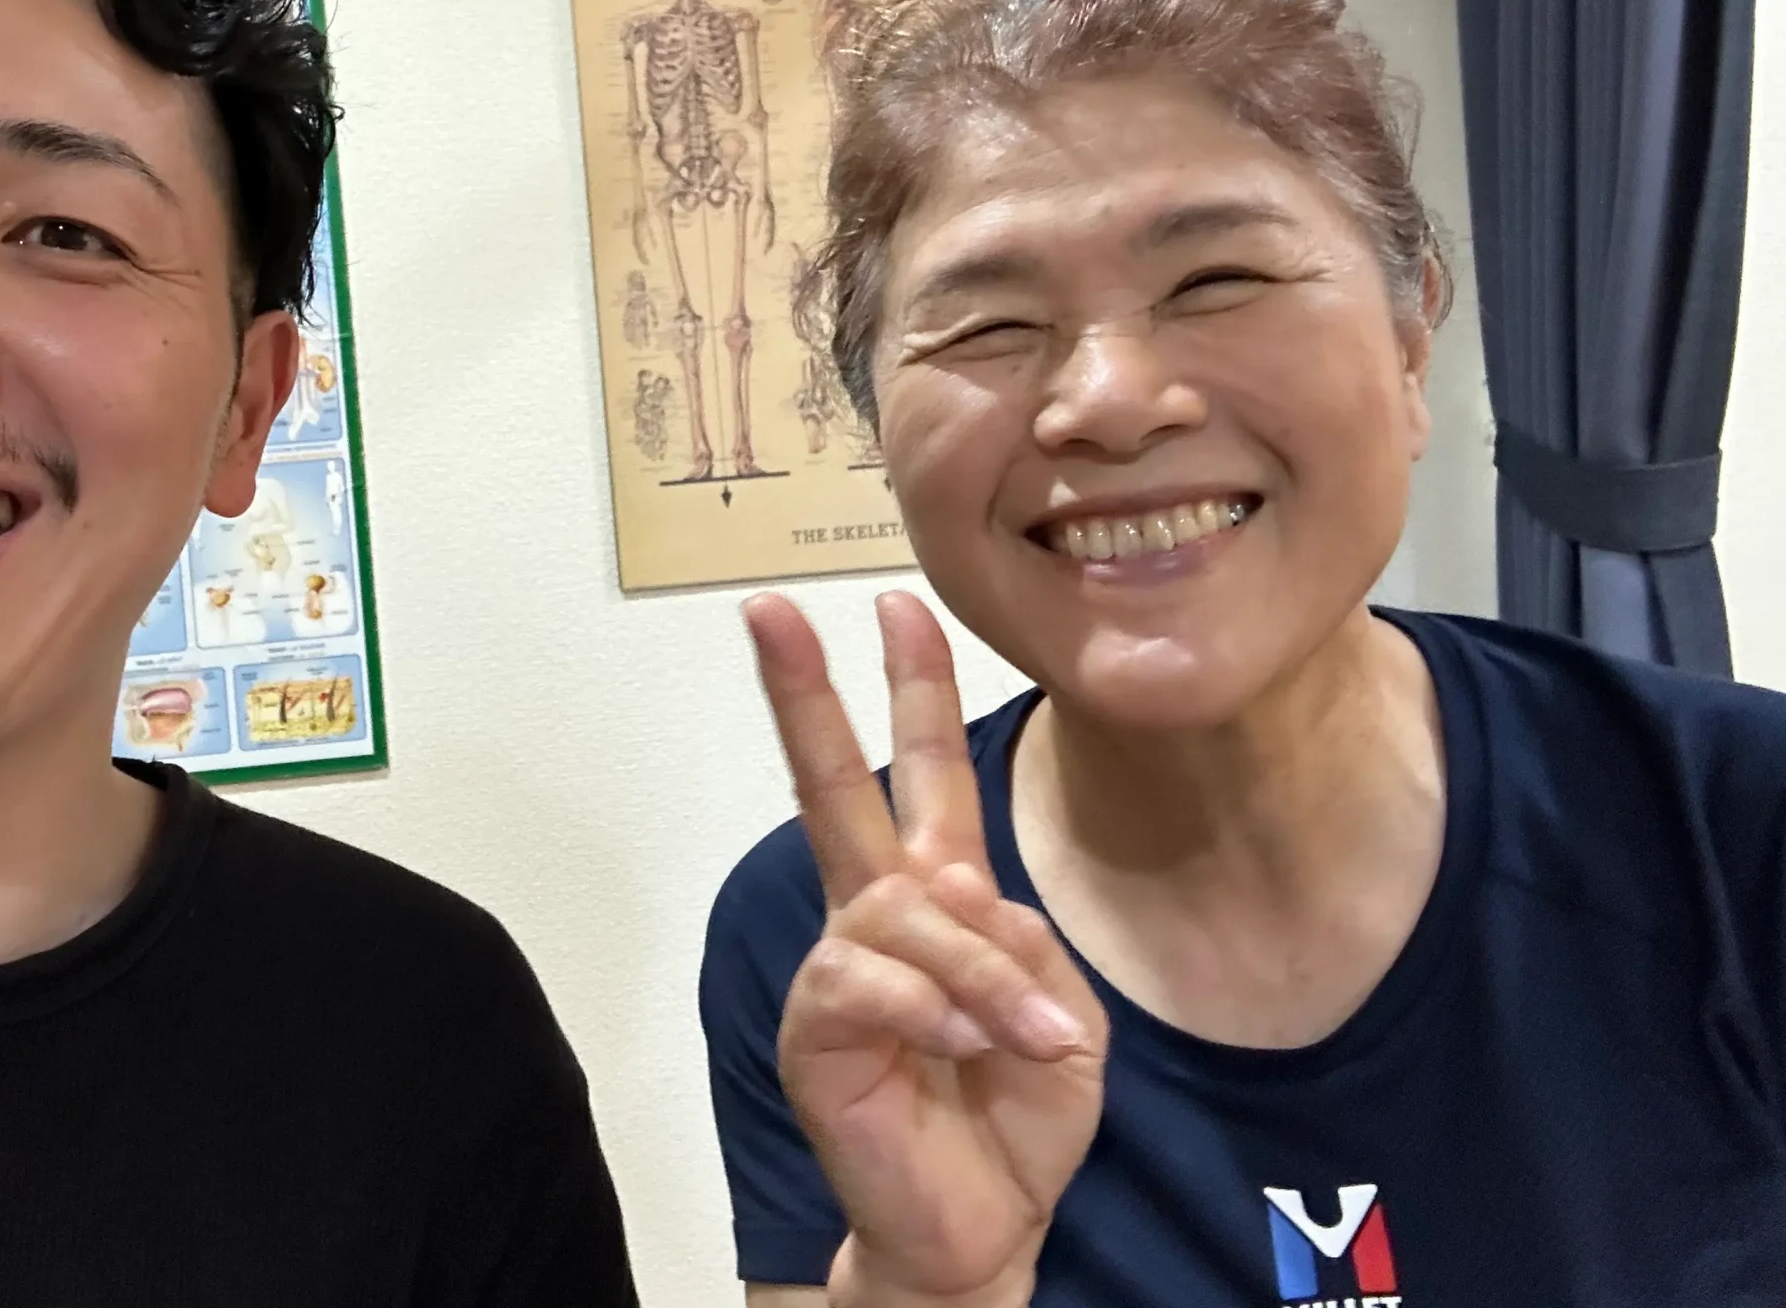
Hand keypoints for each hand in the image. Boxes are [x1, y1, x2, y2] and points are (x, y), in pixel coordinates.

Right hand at [748, 592, 1106, 1307]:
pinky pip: (873, 981)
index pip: (923, 772)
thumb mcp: (1063, 1014)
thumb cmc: (1015, 1117)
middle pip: (831, 784)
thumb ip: (1022, 940)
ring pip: (904, 911)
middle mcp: (878, 914)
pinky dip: (940, 1014)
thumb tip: (958, 899)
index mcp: (941, 894)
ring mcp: (842, 967)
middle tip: (766, 610)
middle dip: (804, 693)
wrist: (980, 1226)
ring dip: (982, 976)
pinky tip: (967, 1050)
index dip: (914, 688)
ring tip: (1027, 1038)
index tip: (898, 604)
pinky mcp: (815, 1025)